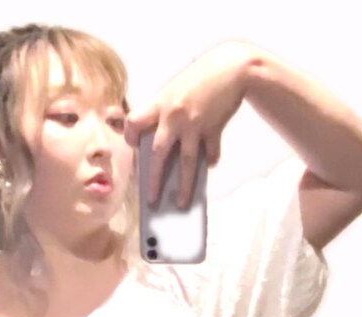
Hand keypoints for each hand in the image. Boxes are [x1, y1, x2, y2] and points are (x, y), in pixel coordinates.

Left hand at [125, 41, 255, 208]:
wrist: (231, 66)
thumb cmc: (199, 80)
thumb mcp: (175, 90)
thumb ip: (164, 112)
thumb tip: (159, 145)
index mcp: (160, 103)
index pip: (134, 123)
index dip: (130, 135)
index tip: (133, 145)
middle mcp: (174, 115)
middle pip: (158, 153)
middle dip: (154, 180)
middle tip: (152, 201)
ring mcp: (194, 123)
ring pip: (186, 162)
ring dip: (184, 186)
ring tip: (182, 204)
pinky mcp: (214, 128)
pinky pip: (210, 153)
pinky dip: (210, 161)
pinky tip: (208, 165)